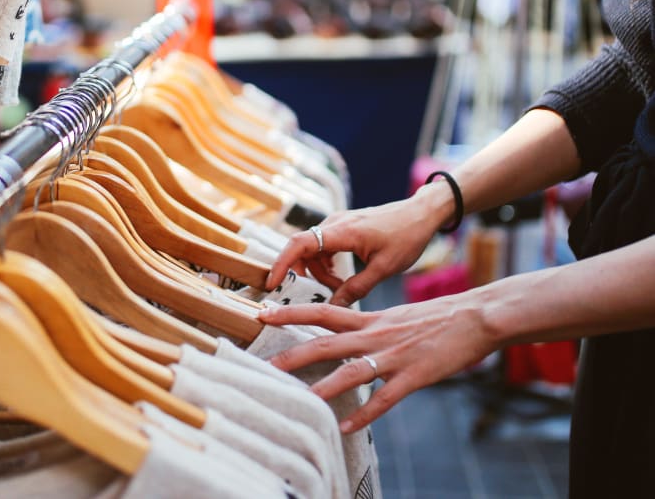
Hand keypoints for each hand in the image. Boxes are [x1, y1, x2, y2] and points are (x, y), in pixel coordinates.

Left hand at [258, 296, 496, 432]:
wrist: (475, 317)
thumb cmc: (435, 317)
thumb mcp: (394, 315)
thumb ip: (367, 325)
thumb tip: (345, 334)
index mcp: (369, 318)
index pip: (321, 311)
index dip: (290, 312)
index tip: (263, 312)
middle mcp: (375, 334)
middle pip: (326, 342)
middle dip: (293, 354)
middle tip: (265, 365)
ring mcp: (393, 356)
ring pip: (351, 371)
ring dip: (324, 387)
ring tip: (301, 401)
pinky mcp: (414, 376)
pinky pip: (385, 399)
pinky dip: (365, 414)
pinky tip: (348, 428)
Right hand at [266, 194, 444, 305]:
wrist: (421, 213)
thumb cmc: (407, 237)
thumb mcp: (384, 268)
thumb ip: (356, 288)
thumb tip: (334, 307)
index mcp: (343, 231)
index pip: (300, 243)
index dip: (282, 263)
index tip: (273, 283)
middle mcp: (334, 223)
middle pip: (302, 249)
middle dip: (305, 273)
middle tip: (323, 292)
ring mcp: (337, 223)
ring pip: (312, 250)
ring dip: (318, 271)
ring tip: (340, 286)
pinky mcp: (342, 226)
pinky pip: (322, 246)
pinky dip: (325, 263)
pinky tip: (342, 276)